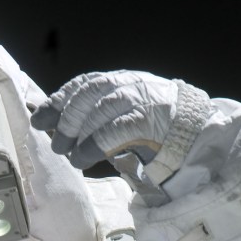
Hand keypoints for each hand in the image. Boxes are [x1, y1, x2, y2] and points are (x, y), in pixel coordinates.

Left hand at [31, 71, 207, 182]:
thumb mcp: (127, 112)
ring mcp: (142, 100)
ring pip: (101, 109)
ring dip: (78, 131)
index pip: (85, 83)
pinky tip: (83, 159)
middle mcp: (131, 85)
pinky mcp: (150, 121)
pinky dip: (94, 145)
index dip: (60, 99)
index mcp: (122, 81)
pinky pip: (115, 130)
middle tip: (55, 141)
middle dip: (66, 116)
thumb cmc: (157, 127)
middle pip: (90, 93)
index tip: (41, 116)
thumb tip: (57, 126)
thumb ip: (99, 115)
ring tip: (67, 152)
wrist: (198, 131)